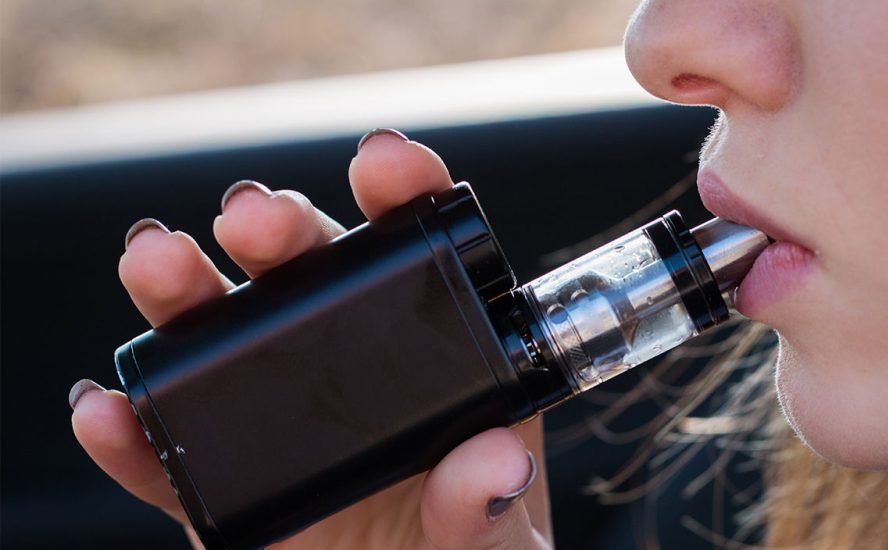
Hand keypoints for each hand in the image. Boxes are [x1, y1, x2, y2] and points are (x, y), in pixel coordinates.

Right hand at [69, 129, 552, 549]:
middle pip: (311, 277)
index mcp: (437, 364)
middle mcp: (353, 374)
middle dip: (281, 232)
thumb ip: (492, 504)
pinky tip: (108, 408)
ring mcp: (283, 422)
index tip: (385, 163)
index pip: (422, 261)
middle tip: (257, 218)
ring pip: (226, 342)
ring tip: (158, 262)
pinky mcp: (227, 488)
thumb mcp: (500, 537)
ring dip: (187, 294)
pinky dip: (135, 434)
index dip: (404, 197)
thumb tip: (493, 461)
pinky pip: (172, 458)